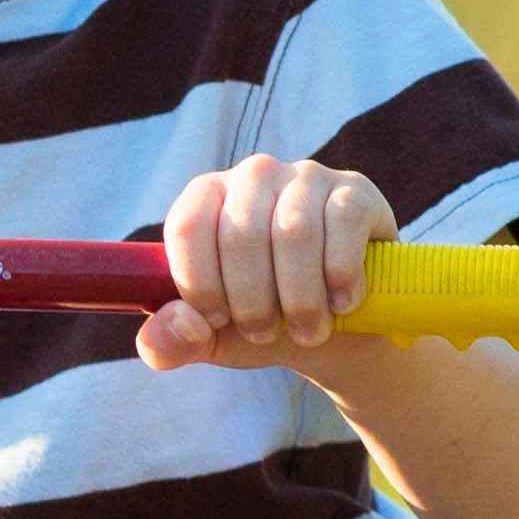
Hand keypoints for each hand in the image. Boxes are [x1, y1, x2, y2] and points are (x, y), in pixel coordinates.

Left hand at [141, 157, 392, 371]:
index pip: (188, 227)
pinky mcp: (354, 191)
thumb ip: (174, 342)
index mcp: (208, 198)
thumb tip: (164, 336)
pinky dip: (341, 278)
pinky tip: (341, 302)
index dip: (199, 285)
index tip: (218, 320)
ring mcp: (306, 177)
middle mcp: (254, 176)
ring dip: (301, 299)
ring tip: (308, 330)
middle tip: (265, 333)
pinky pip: (344, 226)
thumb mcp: (214, 339)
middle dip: (252, 303)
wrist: (339, 329)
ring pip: (295, 233)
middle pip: (241, 236)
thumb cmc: (267, 321)